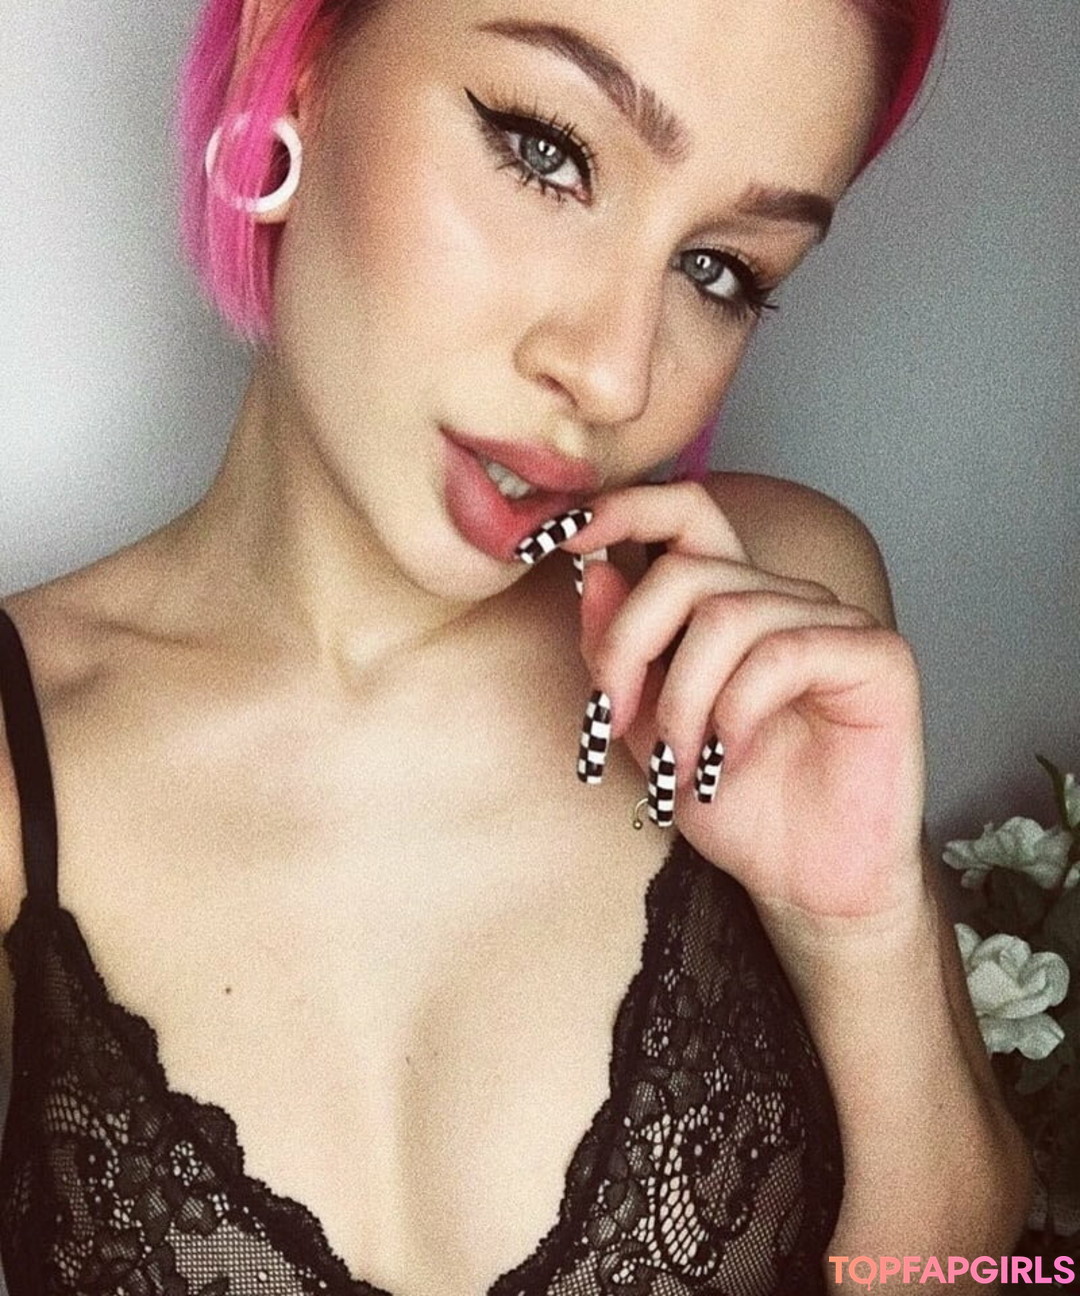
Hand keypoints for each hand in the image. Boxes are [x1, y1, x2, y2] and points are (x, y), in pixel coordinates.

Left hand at [561, 482, 926, 925]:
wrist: (804, 881)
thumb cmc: (733, 804)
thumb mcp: (645, 727)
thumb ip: (620, 652)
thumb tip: (594, 572)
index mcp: (731, 601)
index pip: (686, 513)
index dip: (624, 509)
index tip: (560, 536)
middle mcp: (783, 598)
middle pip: (686, 571)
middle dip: (629, 647)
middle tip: (614, 721)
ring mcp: (835, 621)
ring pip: (728, 615)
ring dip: (683, 700)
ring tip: (679, 763)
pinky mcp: (877, 657)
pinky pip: (782, 653)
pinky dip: (736, 713)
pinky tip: (726, 760)